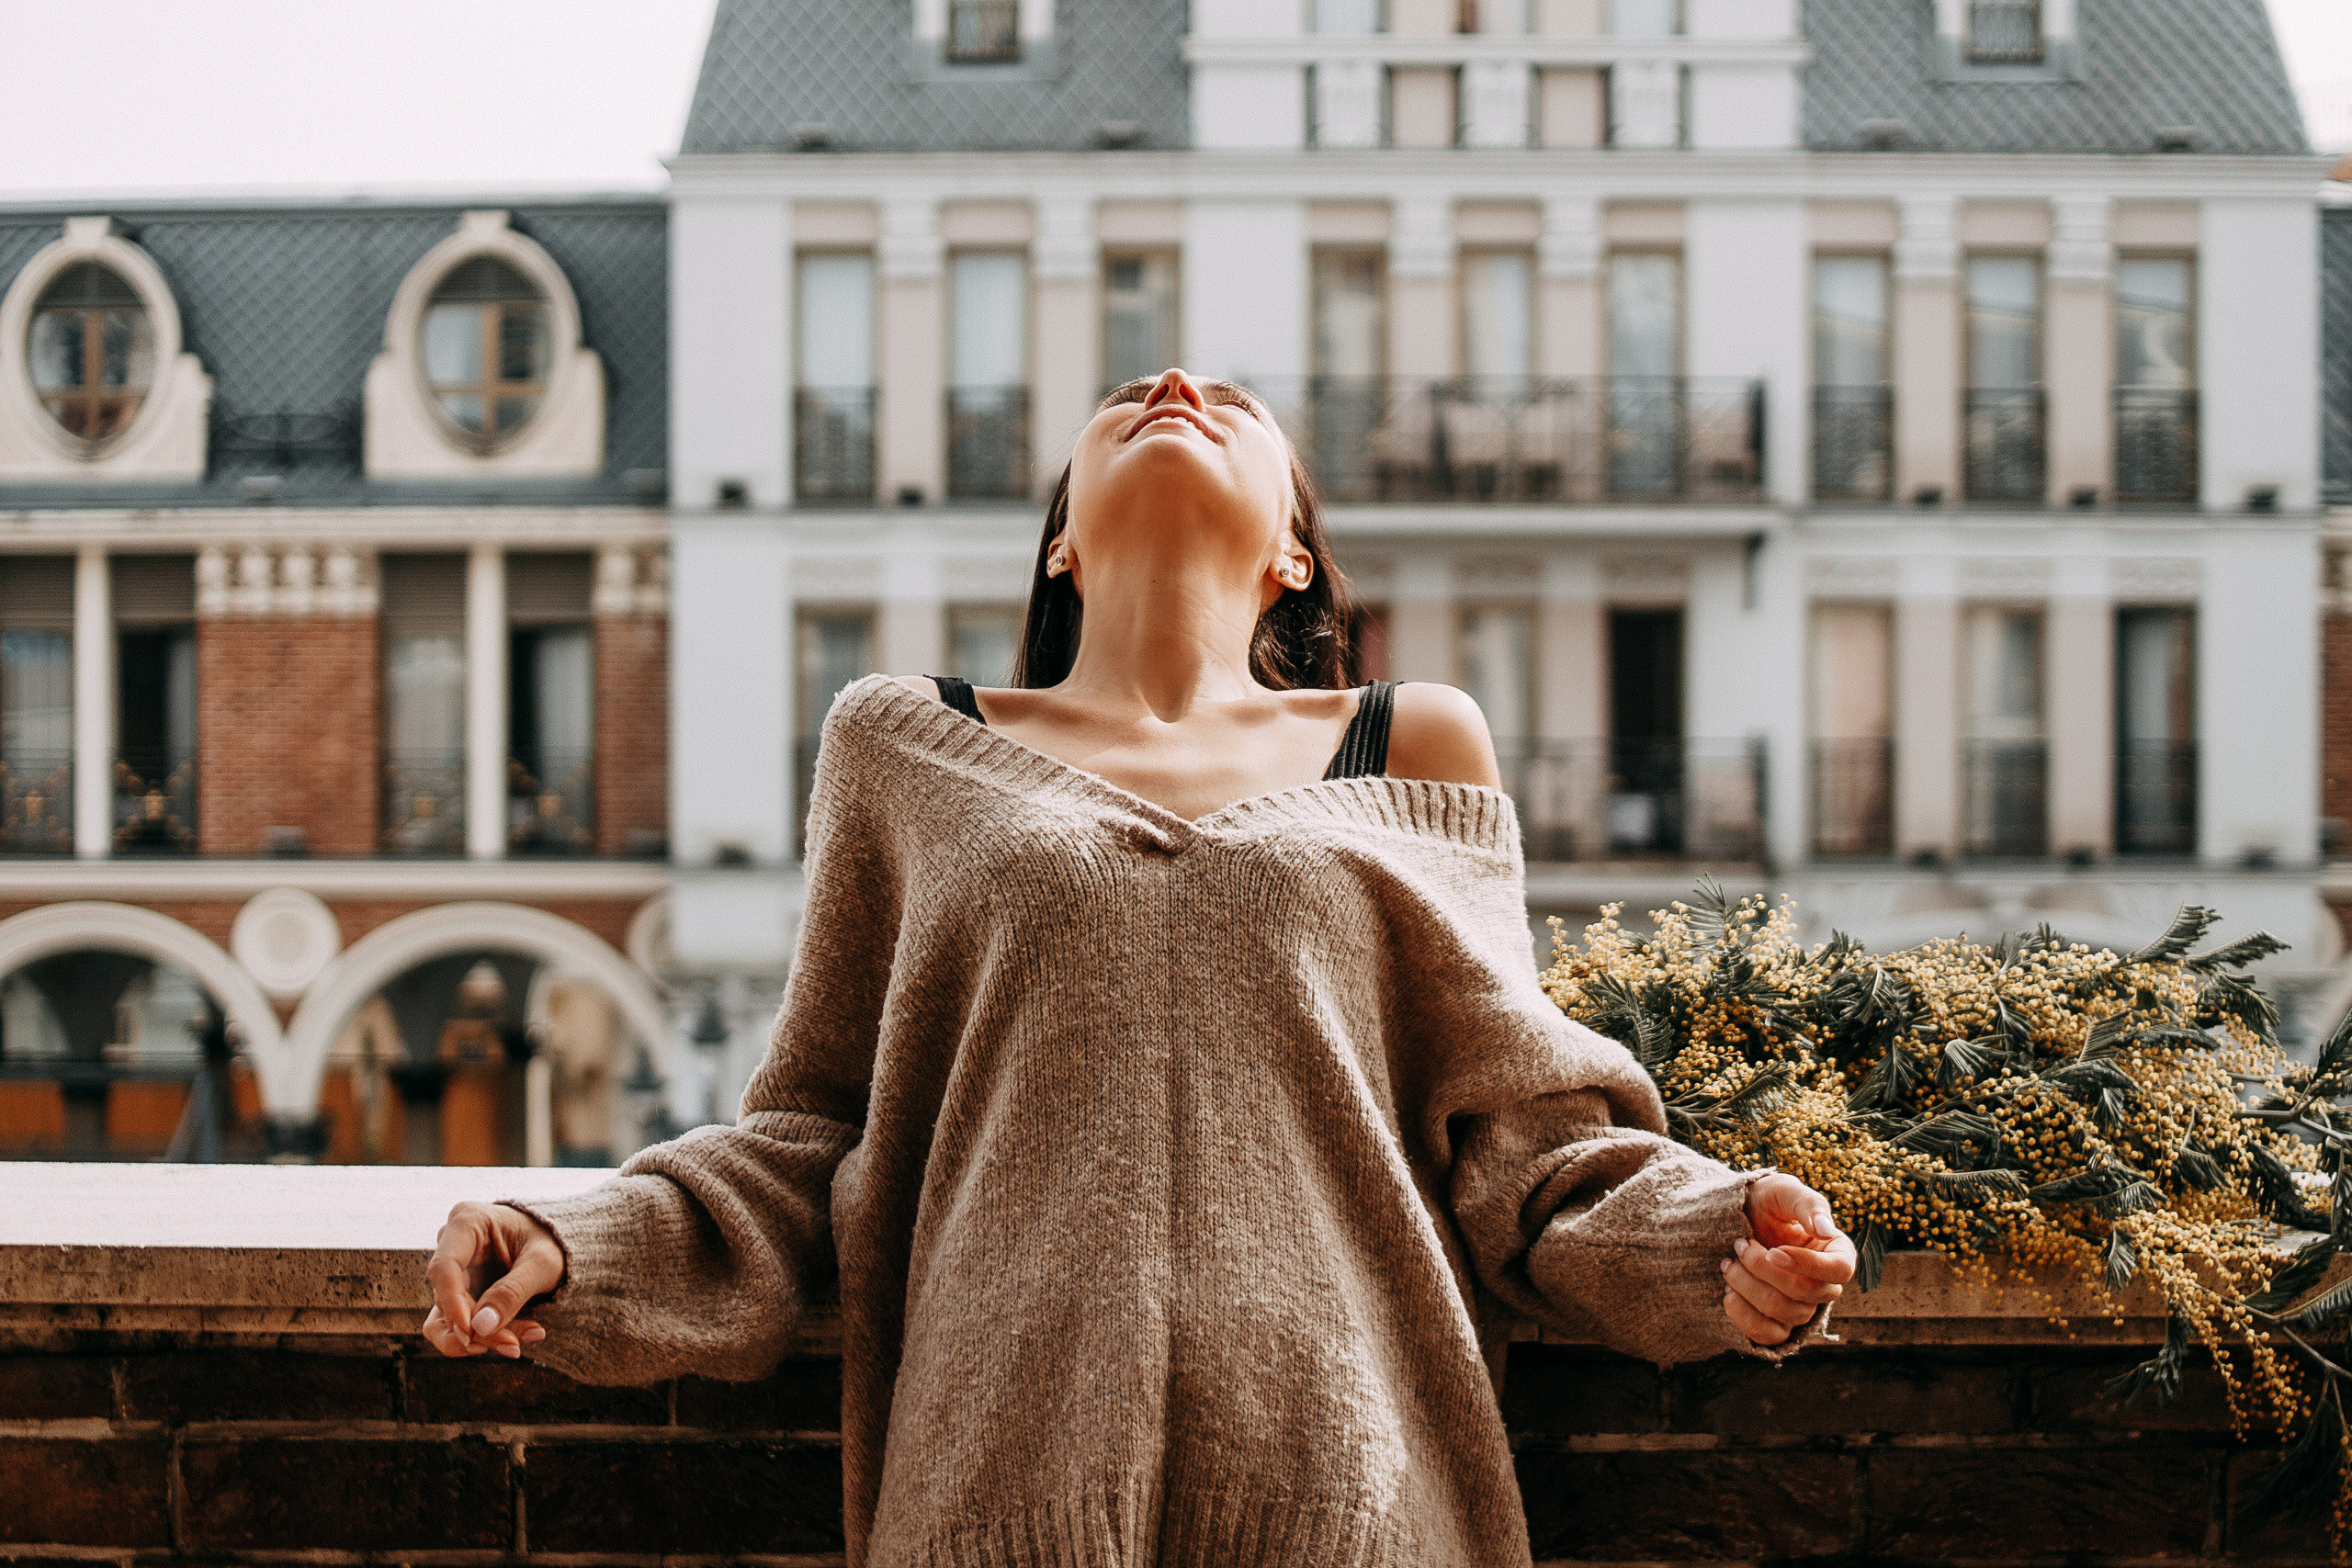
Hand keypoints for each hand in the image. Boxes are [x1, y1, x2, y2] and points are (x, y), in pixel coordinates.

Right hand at [423, 1201, 564, 1358]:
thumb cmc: (553, 1243)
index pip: (444, 1267)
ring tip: (518, 1344)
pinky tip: (515, 1338)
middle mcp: (451, 1244)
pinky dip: (484, 1336)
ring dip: (481, 1337)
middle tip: (514, 1345)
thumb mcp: (543, 1263)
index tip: (471, 1334)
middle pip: (447, 1297)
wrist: (560, 1246)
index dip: (453, 1303)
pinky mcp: (457, 1293)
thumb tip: (480, 1327)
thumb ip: (513, 1292)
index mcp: (468, 1221)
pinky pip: (457, 1324)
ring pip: (447, 1317)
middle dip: (479, 1328)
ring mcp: (452, 1270)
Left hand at [1722, 1172, 1854, 1345]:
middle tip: (1738, 1244)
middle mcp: (1824, 1285)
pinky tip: (1728, 1291)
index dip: (1807, 1265)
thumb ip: (1808, 1205)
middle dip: (1762, 1268)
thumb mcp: (1784, 1191)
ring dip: (1745, 1284)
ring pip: (1781, 1311)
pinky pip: (1765, 1334)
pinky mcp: (1777, 1324)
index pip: (1840, 1271)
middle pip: (1804, 1292)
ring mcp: (1802, 1308)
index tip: (1773, 1250)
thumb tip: (1826, 1230)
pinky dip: (1741, 1313)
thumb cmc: (1768, 1202)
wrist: (1736, 1220)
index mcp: (1837, 1252)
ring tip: (1728, 1262)